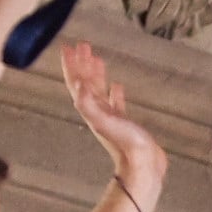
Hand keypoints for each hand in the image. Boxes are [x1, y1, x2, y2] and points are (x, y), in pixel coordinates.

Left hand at [62, 41, 165, 187]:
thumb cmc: (127, 145)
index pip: (76, 81)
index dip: (71, 64)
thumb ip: (90, 104)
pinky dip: (114, 92)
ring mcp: (110, 117)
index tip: (68, 47)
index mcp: (90, 108)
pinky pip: (116, 103)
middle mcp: (96, 111)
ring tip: (97, 59)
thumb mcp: (106, 121)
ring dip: (96, 74)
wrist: (143, 166)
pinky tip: (118, 86)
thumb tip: (78, 84)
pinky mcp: (124, 123)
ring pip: (99, 90)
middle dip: (82, 63)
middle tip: (83, 45)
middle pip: (85, 82)